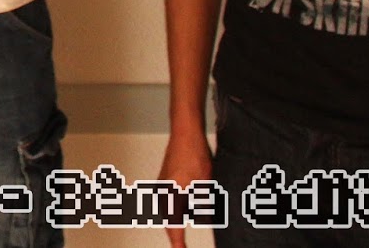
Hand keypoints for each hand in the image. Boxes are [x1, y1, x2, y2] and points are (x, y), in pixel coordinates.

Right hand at [157, 128, 213, 247]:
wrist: (186, 132)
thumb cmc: (194, 155)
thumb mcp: (205, 184)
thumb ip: (204, 206)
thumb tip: (206, 220)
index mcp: (170, 196)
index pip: (173, 228)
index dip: (178, 244)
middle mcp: (162, 193)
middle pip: (169, 221)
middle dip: (177, 234)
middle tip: (183, 245)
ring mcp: (163, 186)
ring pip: (170, 210)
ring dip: (179, 219)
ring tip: (187, 226)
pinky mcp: (167, 180)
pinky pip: (171, 201)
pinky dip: (179, 208)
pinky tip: (191, 206)